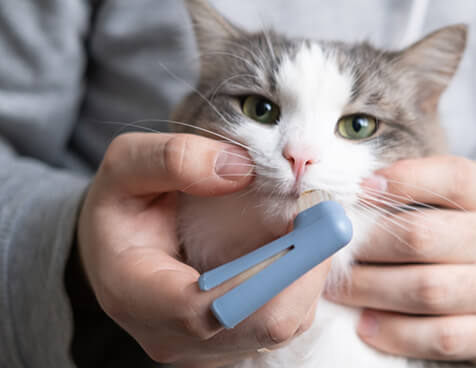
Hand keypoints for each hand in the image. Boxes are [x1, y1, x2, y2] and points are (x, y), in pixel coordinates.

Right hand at [76, 133, 329, 367]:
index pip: (210, 309)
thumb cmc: (122, 208)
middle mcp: (173, 337)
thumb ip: (172, 159)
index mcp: (136, 296)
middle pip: (263, 325)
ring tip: (312, 224)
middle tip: (326, 214)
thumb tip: (242, 169)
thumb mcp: (125, 167)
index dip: (271, 270)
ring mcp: (206, 349)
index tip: (309, 219)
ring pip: (283, 326)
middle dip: (306, 268)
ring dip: (309, 274)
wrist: (117, 248)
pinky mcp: (234, 343)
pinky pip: (285, 321)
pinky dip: (302, 283)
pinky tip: (300, 245)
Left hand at [329, 156, 475, 366]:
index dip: (403, 180)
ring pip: (426, 290)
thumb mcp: (468, 200)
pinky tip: (366, 324)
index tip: (360, 189)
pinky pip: (438, 337)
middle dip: (368, 245)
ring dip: (370, 290)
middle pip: (423, 238)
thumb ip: (420, 189)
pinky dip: (394, 333)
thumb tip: (351, 191)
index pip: (452, 178)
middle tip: (334, 251)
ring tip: (338, 289)